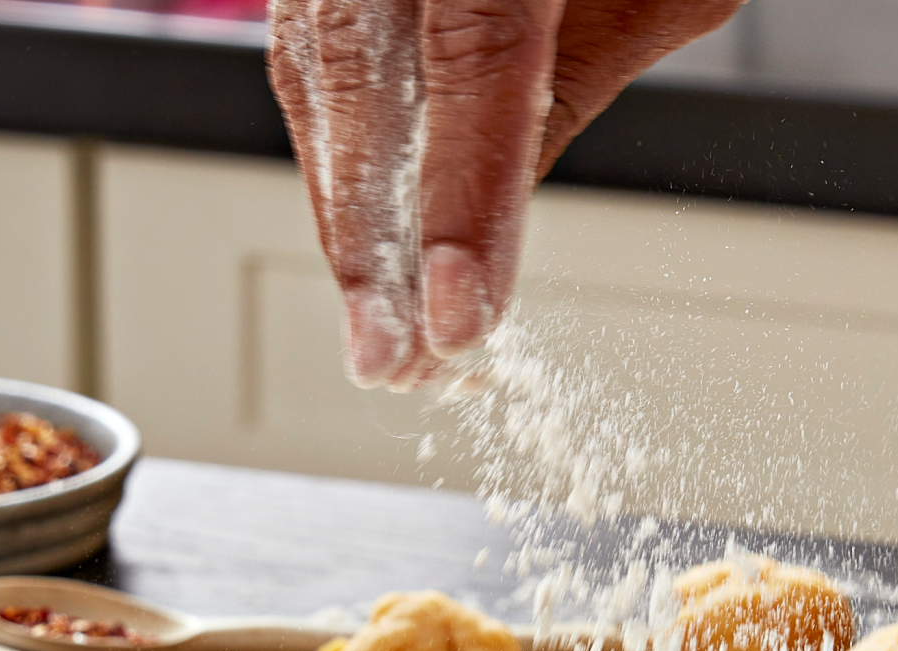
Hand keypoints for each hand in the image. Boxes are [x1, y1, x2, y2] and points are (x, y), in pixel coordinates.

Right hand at [269, 0, 742, 389]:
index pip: (474, 65)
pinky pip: (312, 41)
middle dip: (372, 239)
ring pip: (315, 68)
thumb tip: (506, 200)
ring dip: (344, 206)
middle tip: (396, 362)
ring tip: (377, 321)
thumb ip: (586, 64)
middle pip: (358, 81)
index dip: (462, 204)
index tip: (460, 320)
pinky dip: (335, 140)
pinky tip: (361, 222)